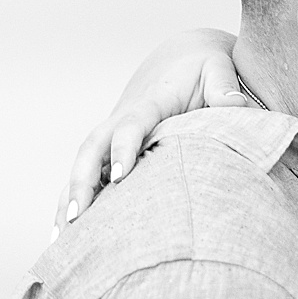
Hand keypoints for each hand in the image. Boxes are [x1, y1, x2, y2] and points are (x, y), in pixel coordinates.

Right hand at [52, 28, 244, 234]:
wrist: (182, 60)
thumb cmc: (205, 69)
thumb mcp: (219, 69)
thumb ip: (225, 86)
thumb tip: (235, 104)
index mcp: (151, 101)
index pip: (132, 123)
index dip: (124, 147)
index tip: (123, 177)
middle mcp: (123, 116)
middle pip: (94, 146)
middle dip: (83, 182)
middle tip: (78, 218)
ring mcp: (113, 132)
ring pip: (84, 163)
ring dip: (69, 197)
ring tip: (61, 239)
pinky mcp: (111, 147)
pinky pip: (88, 174)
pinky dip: (72, 201)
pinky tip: (66, 237)